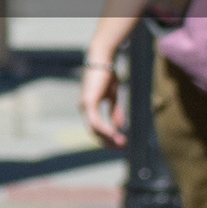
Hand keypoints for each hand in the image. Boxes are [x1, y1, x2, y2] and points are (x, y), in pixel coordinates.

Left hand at [80, 19, 132, 145]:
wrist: (103, 60)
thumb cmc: (108, 75)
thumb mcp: (113, 96)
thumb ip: (115, 111)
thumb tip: (119, 127)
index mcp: (89, 108)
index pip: (95, 128)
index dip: (107, 138)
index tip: (120, 144)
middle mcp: (84, 108)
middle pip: (94, 132)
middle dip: (108, 142)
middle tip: (122, 147)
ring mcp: (85, 106)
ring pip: (94, 129)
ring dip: (108, 138)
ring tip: (121, 143)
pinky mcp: (88, 102)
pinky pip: (96, 121)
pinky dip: (105, 129)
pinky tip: (115, 135)